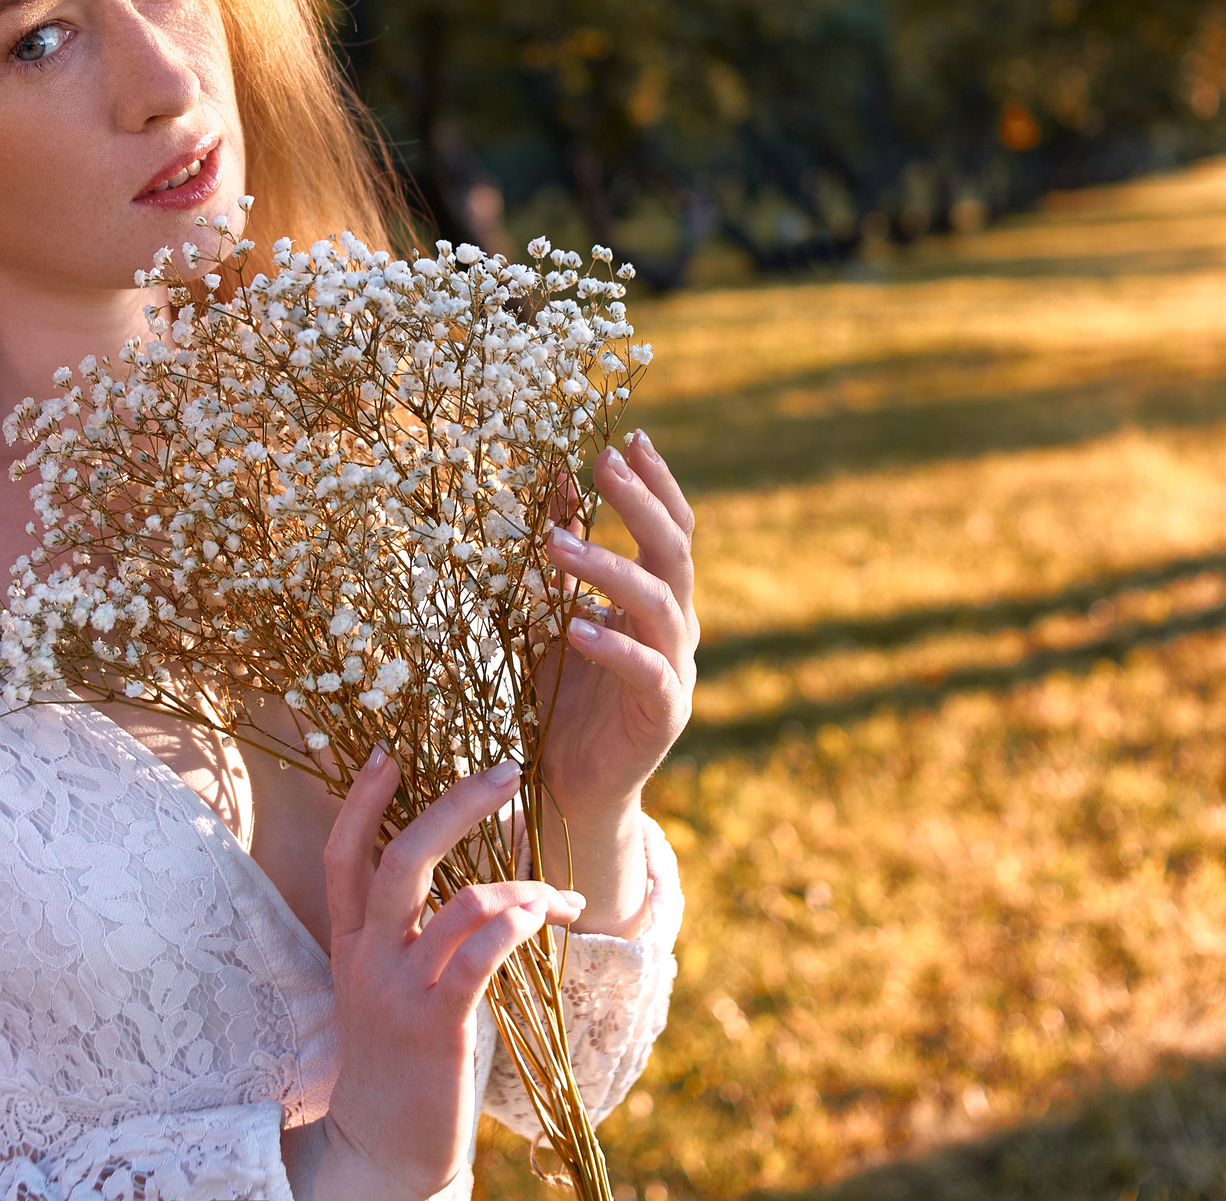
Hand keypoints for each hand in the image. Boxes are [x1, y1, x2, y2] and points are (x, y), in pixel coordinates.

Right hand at [284, 749, 585, 1200]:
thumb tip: (472, 884)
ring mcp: (400, 991)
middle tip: (506, 770)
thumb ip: (410, 937)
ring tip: (563, 896)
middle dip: (456, 804)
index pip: (344, 854)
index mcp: (351, 944)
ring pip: (458, 902)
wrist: (386, 1152)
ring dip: (523, 884)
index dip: (362, 799)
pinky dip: (516, 924)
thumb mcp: (387, 990)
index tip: (389, 750)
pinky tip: (544, 919)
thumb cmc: (401, 1065)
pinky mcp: (436, 1025)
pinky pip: (479, 956)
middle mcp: (368, 959)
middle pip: (402, 857)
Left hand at [531, 431, 697, 907]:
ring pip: (659, 604)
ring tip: (556, 543)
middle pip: (675, 552)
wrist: (572, 786)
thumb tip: (549, 482)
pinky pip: (647, 673)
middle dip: (640, 503)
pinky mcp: (661, 717)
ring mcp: (674, 672)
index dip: (656, 484)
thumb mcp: (553, 615)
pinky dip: (613, 647)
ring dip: (609, 568)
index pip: (671, 529)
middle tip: (601, 462)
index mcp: (658, 602)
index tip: (628, 438)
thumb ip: (560, 561)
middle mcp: (676, 630)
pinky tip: (575, 628)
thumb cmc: (564, 697)